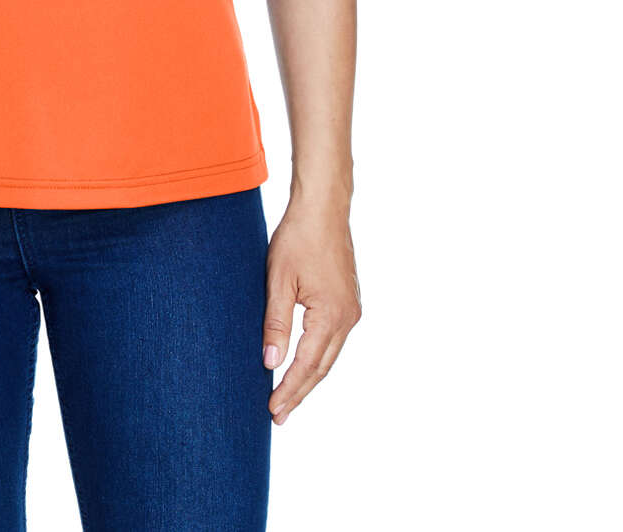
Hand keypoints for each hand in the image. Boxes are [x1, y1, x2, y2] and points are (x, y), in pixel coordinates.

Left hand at [262, 197, 361, 424]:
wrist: (323, 208)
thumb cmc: (298, 238)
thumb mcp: (278, 280)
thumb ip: (275, 323)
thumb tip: (270, 363)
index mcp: (331, 315)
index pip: (307, 365)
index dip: (289, 389)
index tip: (272, 410)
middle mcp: (348, 318)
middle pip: (322, 367)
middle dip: (299, 392)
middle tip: (278, 415)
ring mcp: (351, 309)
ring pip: (329, 355)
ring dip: (309, 376)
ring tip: (288, 397)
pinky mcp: (348, 301)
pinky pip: (332, 339)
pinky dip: (317, 356)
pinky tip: (302, 363)